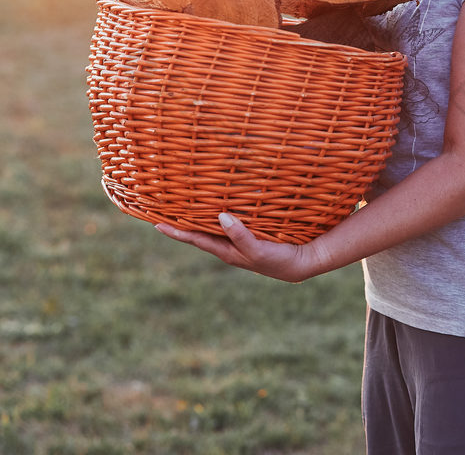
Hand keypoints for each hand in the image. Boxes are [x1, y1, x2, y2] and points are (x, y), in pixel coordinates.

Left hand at [154, 213, 320, 282]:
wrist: (301, 264)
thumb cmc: (278, 259)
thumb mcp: (257, 251)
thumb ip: (240, 236)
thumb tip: (220, 216)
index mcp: (226, 251)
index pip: (196, 239)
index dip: (177, 232)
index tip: (157, 224)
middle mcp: (228, 246)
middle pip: (199, 233)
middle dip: (182, 224)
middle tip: (164, 211)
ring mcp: (238, 241)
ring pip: (212, 228)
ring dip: (198, 219)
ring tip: (184, 206)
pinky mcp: (249, 234)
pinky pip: (227, 223)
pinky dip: (217, 216)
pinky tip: (217, 207)